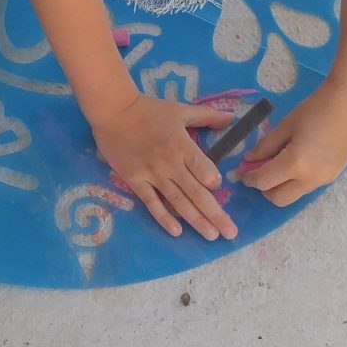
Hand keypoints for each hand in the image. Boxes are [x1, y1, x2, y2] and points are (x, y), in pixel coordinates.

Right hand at [92, 95, 238, 239]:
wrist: (114, 110)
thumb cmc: (148, 110)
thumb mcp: (181, 110)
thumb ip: (207, 116)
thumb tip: (231, 118)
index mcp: (183, 146)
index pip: (206, 172)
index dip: (215, 182)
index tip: (216, 186)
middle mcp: (171, 164)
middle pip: (198, 194)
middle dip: (216, 215)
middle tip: (231, 233)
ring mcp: (152, 174)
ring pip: (179, 202)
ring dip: (196, 221)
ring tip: (211, 235)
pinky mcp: (135, 180)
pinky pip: (152, 203)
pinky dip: (164, 218)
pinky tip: (176, 232)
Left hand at [239, 77, 346, 205]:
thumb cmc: (315, 109)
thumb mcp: (286, 125)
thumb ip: (265, 146)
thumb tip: (249, 160)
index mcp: (296, 164)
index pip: (265, 181)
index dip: (249, 178)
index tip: (241, 171)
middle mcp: (311, 179)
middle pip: (279, 199)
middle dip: (264, 188)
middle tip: (258, 170)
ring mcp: (325, 180)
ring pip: (294, 195)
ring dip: (280, 186)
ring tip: (276, 163)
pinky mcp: (333, 177)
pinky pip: (307, 187)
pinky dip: (295, 181)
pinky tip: (294, 161)